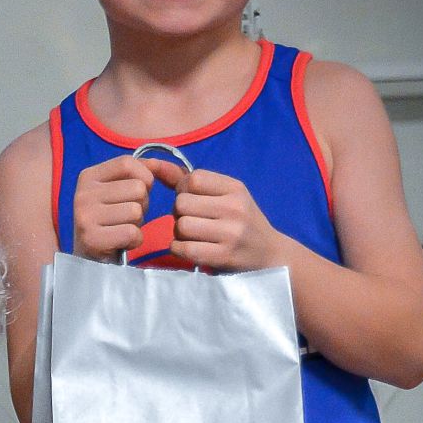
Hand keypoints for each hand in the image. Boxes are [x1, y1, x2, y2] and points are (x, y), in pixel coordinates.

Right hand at [72, 155, 159, 262]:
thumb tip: (156, 163)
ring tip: (122, 228)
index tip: (140, 191)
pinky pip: (131, 232)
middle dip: (142, 204)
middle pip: (136, 188)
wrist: (89, 258)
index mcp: (88, 176)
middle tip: (127, 217)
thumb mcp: (115, 191)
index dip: (144, 176)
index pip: (126, 163)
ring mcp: (85, 217)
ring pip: (136, 210)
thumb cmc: (109, 222)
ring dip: (137, 223)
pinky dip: (135, 240)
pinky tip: (122, 242)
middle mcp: (83, 194)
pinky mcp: (92, 239)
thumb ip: (135, 173)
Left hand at [162, 165, 283, 271]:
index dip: (184, 190)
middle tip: (191, 221)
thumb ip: (188, 181)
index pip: (193, 179)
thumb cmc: (242, 223)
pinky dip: (179, 248)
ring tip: (191, 236)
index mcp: (235, 188)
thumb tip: (152, 165)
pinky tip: (188, 249)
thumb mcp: (226, 196)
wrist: (271, 256)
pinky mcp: (223, 256)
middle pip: (182, 203)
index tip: (192, 201)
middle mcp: (235, 207)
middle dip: (179, 213)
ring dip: (178, 233)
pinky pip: (184, 248)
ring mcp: (230, 233)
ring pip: (181, 225)